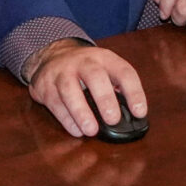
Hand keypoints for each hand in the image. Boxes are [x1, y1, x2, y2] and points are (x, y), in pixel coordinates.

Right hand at [24, 40, 146, 137]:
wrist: (51, 54)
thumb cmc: (85, 68)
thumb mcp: (104, 69)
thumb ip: (117, 89)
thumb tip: (131, 117)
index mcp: (104, 59)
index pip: (124, 72)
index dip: (134, 92)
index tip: (140, 112)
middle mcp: (83, 62)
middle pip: (95, 76)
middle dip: (105, 98)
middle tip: (113, 120)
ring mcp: (62, 72)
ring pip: (70, 90)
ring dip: (81, 112)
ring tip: (92, 130)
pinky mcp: (45, 85)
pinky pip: (55, 103)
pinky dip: (66, 119)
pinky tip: (76, 130)